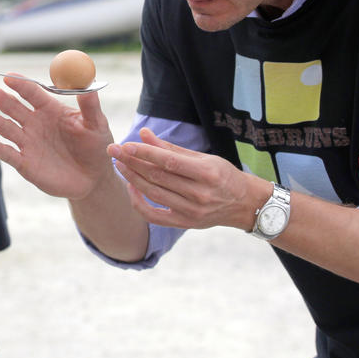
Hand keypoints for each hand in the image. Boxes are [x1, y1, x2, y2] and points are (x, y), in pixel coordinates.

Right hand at [0, 74, 114, 199]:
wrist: (93, 179)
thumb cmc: (96, 146)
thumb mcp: (97, 124)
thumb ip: (90, 104)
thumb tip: (86, 78)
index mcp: (50, 109)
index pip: (32, 92)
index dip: (20, 84)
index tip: (9, 76)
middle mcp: (35, 123)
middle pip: (14, 108)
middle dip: (1, 99)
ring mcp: (28, 143)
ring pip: (9, 130)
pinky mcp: (25, 163)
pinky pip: (9, 154)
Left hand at [110, 127, 259, 230]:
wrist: (244, 204)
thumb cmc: (223, 175)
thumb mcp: (204, 157)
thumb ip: (171, 148)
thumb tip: (144, 134)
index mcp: (207, 173)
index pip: (168, 162)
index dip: (144, 153)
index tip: (125, 144)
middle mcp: (199, 194)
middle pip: (157, 177)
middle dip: (132, 162)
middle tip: (113, 150)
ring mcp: (191, 211)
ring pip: (153, 193)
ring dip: (132, 178)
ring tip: (119, 164)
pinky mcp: (185, 223)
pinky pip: (154, 216)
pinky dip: (139, 203)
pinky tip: (131, 188)